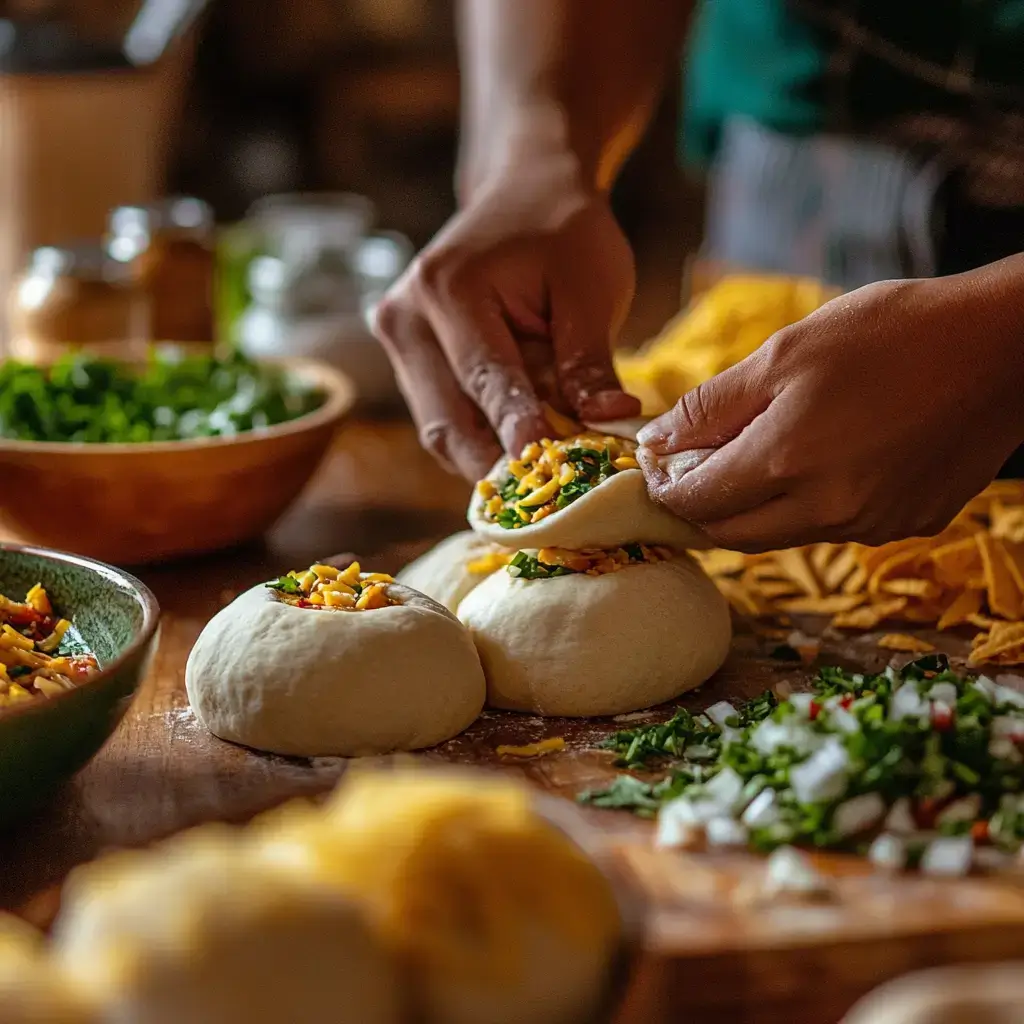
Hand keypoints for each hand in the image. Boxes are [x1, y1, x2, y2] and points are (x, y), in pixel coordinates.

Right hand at [372, 155, 639, 479]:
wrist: (524, 193)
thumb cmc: (564, 233)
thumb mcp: (592, 288)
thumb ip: (589, 359)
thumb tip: (607, 423)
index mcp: (447, 288)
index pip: (485, 380)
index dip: (517, 433)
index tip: (544, 476)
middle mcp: (405, 318)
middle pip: (447, 421)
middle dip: (497, 465)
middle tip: (545, 500)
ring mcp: (397, 340)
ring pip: (440, 429)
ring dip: (487, 459)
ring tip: (538, 481)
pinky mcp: (408, 360)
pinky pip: (443, 418)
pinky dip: (481, 441)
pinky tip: (519, 452)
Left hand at [637, 264, 1023, 551]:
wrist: (1003, 346)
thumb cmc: (889, 334)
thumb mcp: (784, 353)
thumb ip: (710, 406)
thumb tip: (655, 442)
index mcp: (787, 463)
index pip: (697, 502)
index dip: (665, 488)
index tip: (657, 465)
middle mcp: (827, 511)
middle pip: (732, 534)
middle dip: (702, 507)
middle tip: (694, 468)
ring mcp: (872, 525)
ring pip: (782, 535)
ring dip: (754, 507)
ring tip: (757, 453)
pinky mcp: (907, 524)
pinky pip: (835, 528)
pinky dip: (809, 504)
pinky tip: (823, 458)